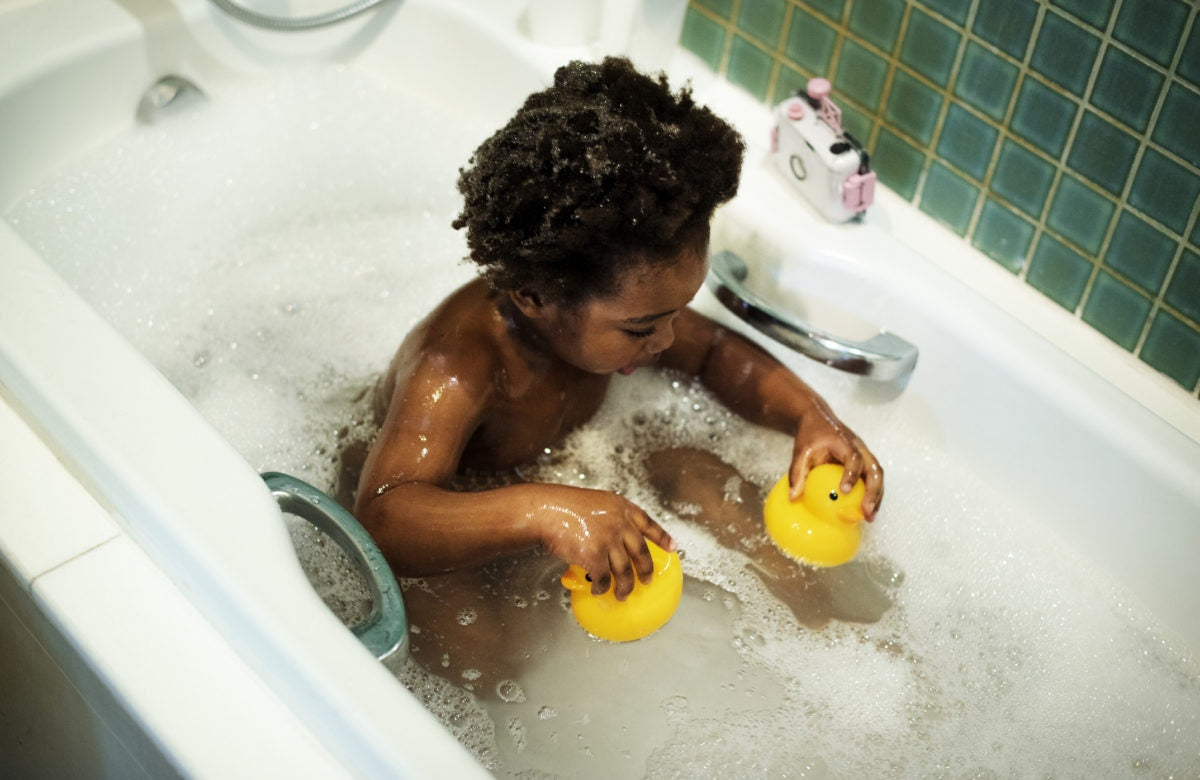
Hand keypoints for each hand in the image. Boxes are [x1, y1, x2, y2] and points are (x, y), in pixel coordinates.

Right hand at [532, 485, 675, 600]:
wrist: (546, 510)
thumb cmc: (564, 506)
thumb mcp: (595, 503)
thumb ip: (610, 518)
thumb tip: (616, 540)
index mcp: (622, 508)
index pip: (648, 523)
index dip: (661, 537)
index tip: (673, 547)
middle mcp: (620, 523)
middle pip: (641, 552)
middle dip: (646, 570)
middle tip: (647, 581)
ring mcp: (609, 540)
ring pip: (625, 571)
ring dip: (625, 586)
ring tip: (623, 595)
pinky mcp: (595, 556)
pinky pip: (604, 578)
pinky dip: (603, 588)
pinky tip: (600, 591)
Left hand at [789, 406, 883, 519]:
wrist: (818, 419)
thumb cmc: (810, 435)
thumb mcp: (800, 452)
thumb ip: (797, 473)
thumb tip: (793, 498)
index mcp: (845, 442)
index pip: (853, 457)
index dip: (851, 474)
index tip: (844, 490)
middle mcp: (860, 448)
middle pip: (875, 469)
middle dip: (873, 492)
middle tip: (866, 512)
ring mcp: (865, 454)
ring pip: (878, 476)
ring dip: (877, 497)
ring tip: (869, 517)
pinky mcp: (865, 462)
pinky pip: (873, 479)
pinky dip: (872, 495)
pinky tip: (865, 512)